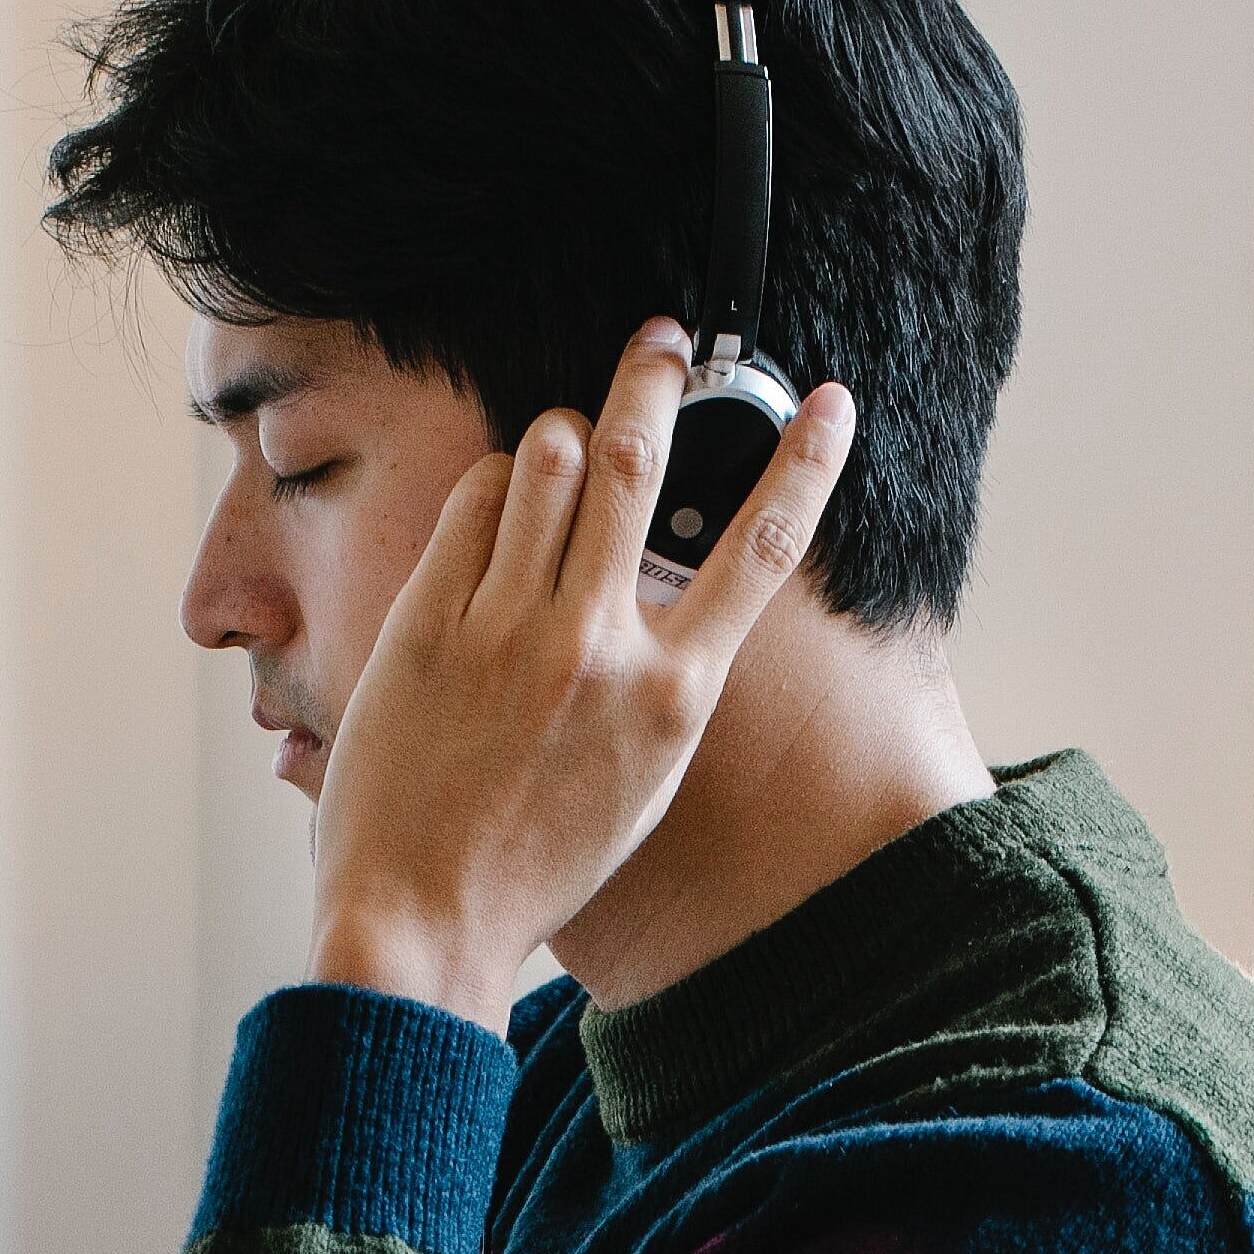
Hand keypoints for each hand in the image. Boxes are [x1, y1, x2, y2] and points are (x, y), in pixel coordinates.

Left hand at [308, 318, 856, 1028]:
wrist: (425, 914)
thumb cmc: (538, 862)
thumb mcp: (641, 779)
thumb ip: (664, 678)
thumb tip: (668, 588)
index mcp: (672, 694)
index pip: (762, 549)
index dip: (807, 463)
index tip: (828, 402)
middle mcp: (598, 646)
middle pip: (637, 458)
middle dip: (656, 375)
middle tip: (661, 340)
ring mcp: (510, 627)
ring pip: (547, 456)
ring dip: (559, 430)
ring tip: (561, 442)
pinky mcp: (430, 620)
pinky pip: (475, 502)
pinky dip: (494, 485)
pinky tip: (497, 507)